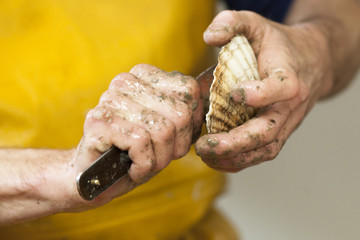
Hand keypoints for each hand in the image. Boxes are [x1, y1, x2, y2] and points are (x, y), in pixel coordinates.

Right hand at [70, 64, 202, 206]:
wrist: (96, 178)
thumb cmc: (136, 153)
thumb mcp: (169, 130)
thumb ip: (186, 111)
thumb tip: (210, 100)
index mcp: (144, 75)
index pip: (190, 91)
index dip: (192, 125)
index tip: (176, 140)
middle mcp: (125, 81)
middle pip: (180, 114)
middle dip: (176, 147)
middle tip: (159, 156)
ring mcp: (110, 99)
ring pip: (163, 131)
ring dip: (160, 159)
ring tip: (144, 162)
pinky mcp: (99, 121)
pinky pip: (141, 143)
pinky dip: (143, 166)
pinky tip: (132, 169)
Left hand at [195, 10, 332, 171]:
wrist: (312, 63)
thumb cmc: (279, 46)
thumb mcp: (258, 25)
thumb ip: (234, 22)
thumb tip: (209, 37)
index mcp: (289, 76)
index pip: (281, 88)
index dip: (260, 93)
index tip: (234, 93)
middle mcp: (291, 106)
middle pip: (268, 132)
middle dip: (234, 142)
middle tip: (204, 145)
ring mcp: (286, 124)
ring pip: (265, 150)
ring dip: (234, 157)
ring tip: (205, 155)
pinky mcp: (279, 134)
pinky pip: (262, 154)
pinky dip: (240, 161)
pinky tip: (217, 160)